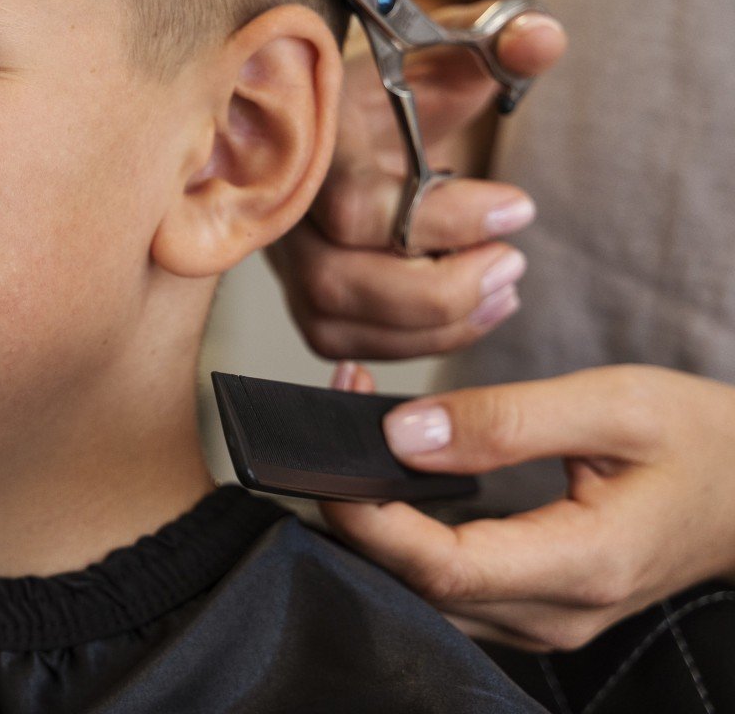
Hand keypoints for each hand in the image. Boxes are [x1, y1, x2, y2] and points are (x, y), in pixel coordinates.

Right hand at [266, 3, 566, 358]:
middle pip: (338, 280)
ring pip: (339, 323)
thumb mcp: (448, 55)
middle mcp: (283, 206)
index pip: (352, 205)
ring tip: (505, 285)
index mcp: (312, 139)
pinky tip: (475, 309)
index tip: (518, 205)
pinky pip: (348, 343)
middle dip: (441, 287)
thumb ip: (501, 40)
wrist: (348, 124)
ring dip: (437, 323)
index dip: (439, 219)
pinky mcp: (303, 299)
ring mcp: (285, 258)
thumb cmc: (397, 90)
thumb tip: (543, 37)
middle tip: (513, 260)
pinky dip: (420, 342)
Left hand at [322, 362, 734, 650]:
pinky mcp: (531, 607)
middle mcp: (557, 614)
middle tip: (329, 422)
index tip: (326, 464)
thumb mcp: (613, 404)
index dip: (371, 522)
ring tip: (352, 439)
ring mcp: (543, 620)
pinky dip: (406, 536)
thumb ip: (505, 420)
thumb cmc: (698, 441)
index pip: (444, 569)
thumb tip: (402, 435)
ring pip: (425, 594)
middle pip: (420, 587)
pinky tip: (389, 479)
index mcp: (585, 565)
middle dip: (358, 511)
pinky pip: (447, 587)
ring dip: (376, 524)